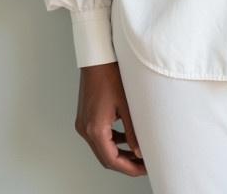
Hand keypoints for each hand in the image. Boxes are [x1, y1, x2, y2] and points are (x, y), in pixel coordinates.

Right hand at [74, 61, 146, 176]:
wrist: (96, 58)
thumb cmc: (110, 75)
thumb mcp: (126, 105)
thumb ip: (132, 131)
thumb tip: (139, 150)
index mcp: (95, 129)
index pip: (112, 160)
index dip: (129, 168)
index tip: (143, 169)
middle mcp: (85, 130)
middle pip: (105, 157)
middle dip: (125, 163)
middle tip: (143, 165)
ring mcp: (83, 124)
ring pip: (101, 148)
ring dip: (118, 153)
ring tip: (137, 154)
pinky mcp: (85, 118)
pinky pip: (98, 137)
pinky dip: (112, 141)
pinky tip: (125, 139)